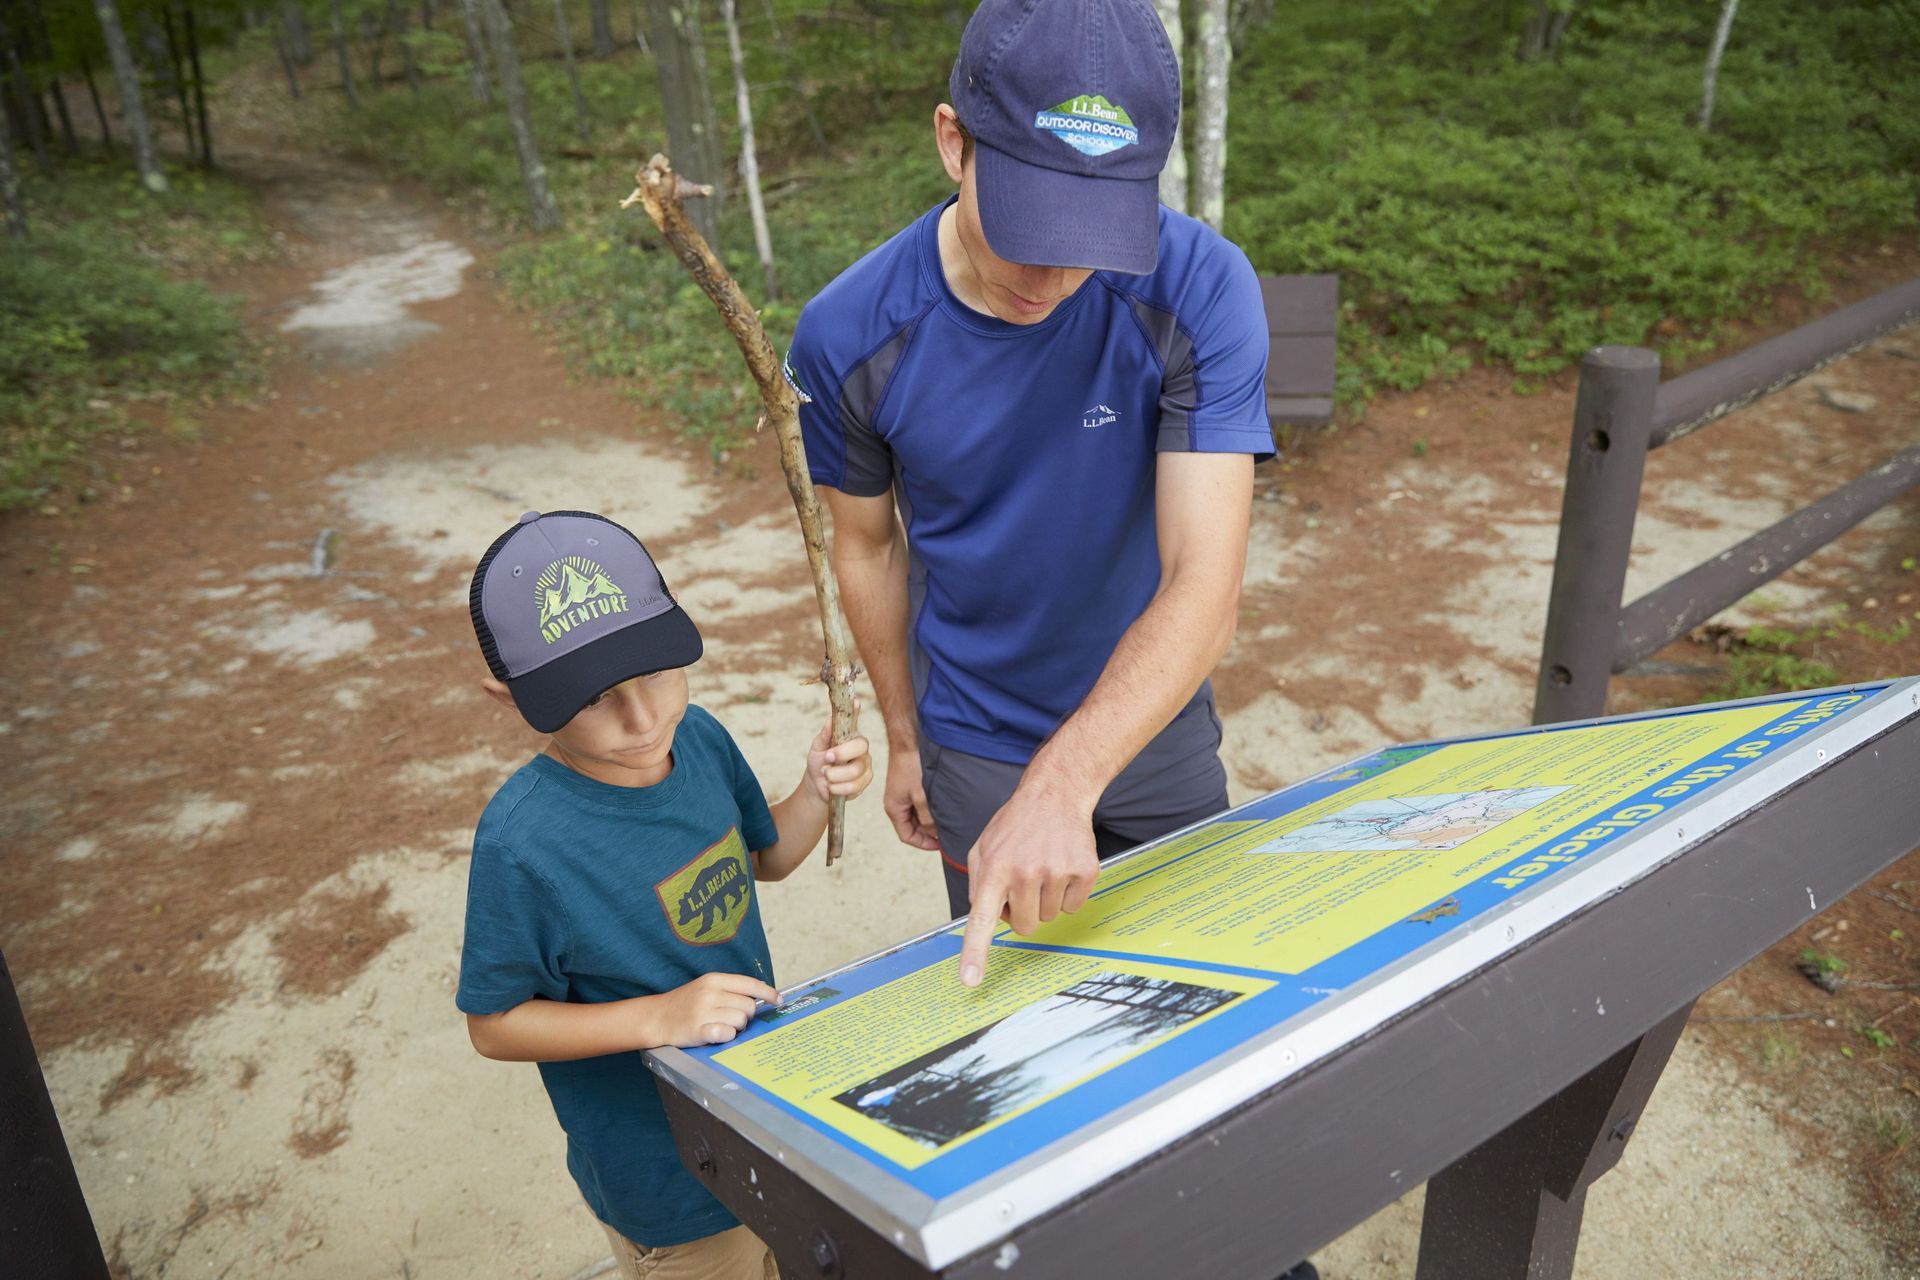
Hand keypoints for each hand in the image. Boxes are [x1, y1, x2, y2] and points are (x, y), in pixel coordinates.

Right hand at [654, 972, 779, 1045]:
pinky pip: (727, 1034)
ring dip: (736, 1027)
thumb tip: (761, 997)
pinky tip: (716, 1034)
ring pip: (740, 1021)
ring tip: (721, 1026)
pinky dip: (726, 1036)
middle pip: (749, 1006)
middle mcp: (710, 993)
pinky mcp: (698, 1030)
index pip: (750, 984)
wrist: (656, 1017)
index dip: (768, 993)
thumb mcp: (706, 987)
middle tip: (733, 1019)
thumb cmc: (685, 1004)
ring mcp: (703, 1012)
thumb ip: (730, 990)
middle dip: (747, 1015)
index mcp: (714, 979)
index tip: (778, 1000)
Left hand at [806, 708, 873, 802]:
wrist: (818, 786)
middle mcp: (861, 746)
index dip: (855, 711)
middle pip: (860, 746)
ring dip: (834, 775)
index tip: (854, 702)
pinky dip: (838, 787)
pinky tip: (832, 786)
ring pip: (855, 770)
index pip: (854, 720)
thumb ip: (825, 735)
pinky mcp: (866, 779)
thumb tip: (830, 719)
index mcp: (849, 734)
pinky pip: (854, 785)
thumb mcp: (817, 748)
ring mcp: (866, 763)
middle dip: (841, 754)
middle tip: (827, 758)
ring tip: (826, 775)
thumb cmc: (818, 762)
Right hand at [883, 745, 941, 850]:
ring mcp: (903, 795)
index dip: (924, 843)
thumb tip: (933, 832)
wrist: (908, 741)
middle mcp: (897, 804)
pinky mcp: (910, 786)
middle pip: (912, 827)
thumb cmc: (911, 766)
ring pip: (917, 816)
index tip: (940, 845)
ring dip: (930, 820)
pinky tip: (943, 807)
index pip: (907, 836)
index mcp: (894, 809)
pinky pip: (919, 804)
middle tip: (947, 834)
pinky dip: (930, 809)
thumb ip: (927, 817)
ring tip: (948, 821)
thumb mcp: (921, 795)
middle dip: (928, 833)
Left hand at [957, 782, 1098, 986]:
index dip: (975, 952)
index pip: (981, 919)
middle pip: (1023, 927)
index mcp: (994, 869)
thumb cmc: (1015, 825)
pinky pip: (1073, 907)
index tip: (970, 980)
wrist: (1056, 794)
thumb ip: (978, 885)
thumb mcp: (983, 848)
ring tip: (1042, 866)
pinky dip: (1067, 893)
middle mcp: (1025, 873)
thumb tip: (986, 919)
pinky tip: (1062, 866)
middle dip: (1022, 912)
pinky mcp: (1084, 872)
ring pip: (1049, 918)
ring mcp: (1057, 873)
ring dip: (1044, 900)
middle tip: (1023, 881)